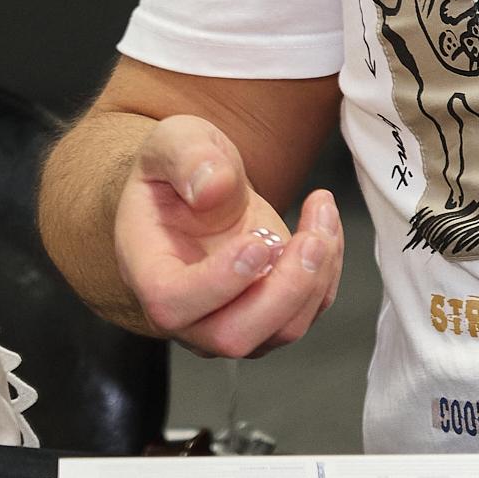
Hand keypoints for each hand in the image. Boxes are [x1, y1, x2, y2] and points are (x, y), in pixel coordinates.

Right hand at [111, 114, 342, 356]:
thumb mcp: (177, 140)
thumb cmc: (183, 169)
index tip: (257, 242)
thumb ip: (187, 157)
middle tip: (311, 238)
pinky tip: (324, 222)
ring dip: (316, 276)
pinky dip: (329, 270)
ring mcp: (230, 320)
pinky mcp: (270, 314)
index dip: (217, 282)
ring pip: (280, 331)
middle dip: (285, 290)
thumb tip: (211, 187)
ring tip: (321, 214)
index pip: (172, 303)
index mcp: (149, 271)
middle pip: (233, 337)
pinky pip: (309, 310)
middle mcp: (187, 312)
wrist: (205, 189)